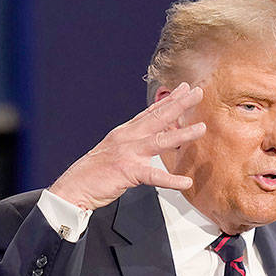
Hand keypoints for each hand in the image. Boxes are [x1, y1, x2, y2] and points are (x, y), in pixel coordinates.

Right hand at [48, 83, 205, 210]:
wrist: (74, 187)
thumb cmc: (97, 171)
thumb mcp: (118, 149)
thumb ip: (136, 141)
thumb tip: (156, 136)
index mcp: (126, 132)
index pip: (151, 112)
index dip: (169, 100)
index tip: (185, 88)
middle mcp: (127, 138)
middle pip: (157, 118)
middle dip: (179, 104)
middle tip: (198, 92)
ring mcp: (127, 153)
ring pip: (159, 141)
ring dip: (182, 134)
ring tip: (201, 128)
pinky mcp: (126, 171)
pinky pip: (153, 176)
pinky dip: (170, 180)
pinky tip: (185, 181)